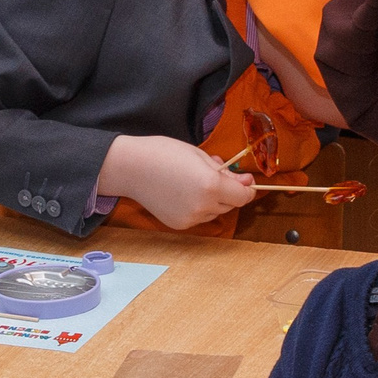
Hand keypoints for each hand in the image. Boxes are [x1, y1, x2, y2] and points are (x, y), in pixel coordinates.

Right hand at [96, 134, 254, 229]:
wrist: (131, 167)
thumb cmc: (163, 153)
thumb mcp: (199, 155)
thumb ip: (225, 172)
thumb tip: (245, 182)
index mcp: (211, 185)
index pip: (243, 196)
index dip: (246, 188)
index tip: (244, 180)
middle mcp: (203, 206)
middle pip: (230, 205)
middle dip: (228, 192)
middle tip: (213, 174)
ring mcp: (190, 218)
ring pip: (215, 212)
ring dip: (213, 200)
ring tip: (193, 182)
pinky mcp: (179, 224)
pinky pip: (199, 217)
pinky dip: (198, 208)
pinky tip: (183, 193)